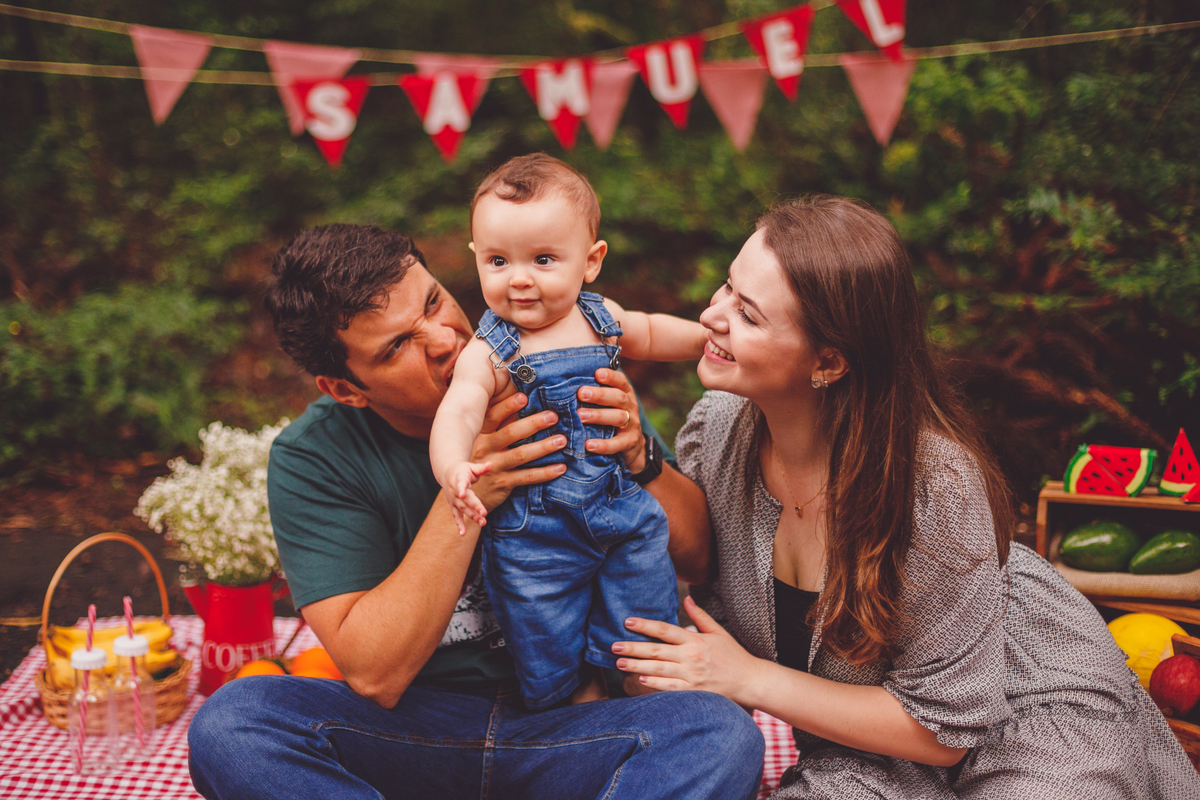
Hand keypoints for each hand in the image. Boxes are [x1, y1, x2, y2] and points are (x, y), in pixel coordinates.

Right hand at [444, 461, 491, 534]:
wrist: (447, 473)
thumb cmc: (463, 470)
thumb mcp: (471, 466)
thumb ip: (481, 468)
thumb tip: (490, 465)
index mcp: (459, 479)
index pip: (460, 485)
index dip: (461, 489)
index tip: (462, 495)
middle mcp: (455, 491)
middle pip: (465, 500)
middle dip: (474, 507)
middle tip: (484, 514)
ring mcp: (453, 500)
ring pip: (463, 510)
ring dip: (472, 516)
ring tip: (483, 523)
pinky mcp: (453, 506)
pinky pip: (456, 516)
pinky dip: (459, 525)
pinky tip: (462, 534)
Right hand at [470, 391, 568, 511]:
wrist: (468, 493)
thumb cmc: (481, 460)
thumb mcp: (484, 441)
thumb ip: (500, 425)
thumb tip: (524, 400)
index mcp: (482, 434)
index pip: (494, 416)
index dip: (508, 406)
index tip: (524, 397)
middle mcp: (486, 448)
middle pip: (511, 433)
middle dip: (533, 423)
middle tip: (553, 416)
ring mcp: (494, 466)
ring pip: (521, 454)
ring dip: (543, 447)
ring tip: (561, 440)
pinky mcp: (502, 483)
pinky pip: (527, 476)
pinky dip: (545, 472)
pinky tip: (560, 467)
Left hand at [577, 368, 646, 472]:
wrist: (631, 445)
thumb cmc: (611, 417)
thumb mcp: (608, 403)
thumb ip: (594, 392)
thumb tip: (566, 380)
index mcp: (625, 393)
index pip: (621, 381)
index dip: (611, 376)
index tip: (597, 373)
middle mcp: (630, 407)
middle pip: (619, 397)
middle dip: (600, 395)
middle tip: (581, 393)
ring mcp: (632, 425)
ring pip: (619, 417)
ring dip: (599, 415)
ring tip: (580, 416)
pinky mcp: (630, 442)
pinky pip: (617, 444)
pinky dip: (603, 445)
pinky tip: (588, 445)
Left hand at [612, 596, 764, 703]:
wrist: (750, 680)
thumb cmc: (733, 656)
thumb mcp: (718, 632)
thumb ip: (699, 616)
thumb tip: (687, 598)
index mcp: (695, 640)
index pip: (665, 630)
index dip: (645, 626)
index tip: (628, 622)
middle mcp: (692, 656)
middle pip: (657, 650)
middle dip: (633, 648)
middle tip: (614, 646)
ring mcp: (692, 675)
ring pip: (659, 670)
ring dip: (637, 666)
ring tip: (619, 663)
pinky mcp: (695, 691)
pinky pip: (671, 688)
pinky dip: (655, 684)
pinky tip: (640, 680)